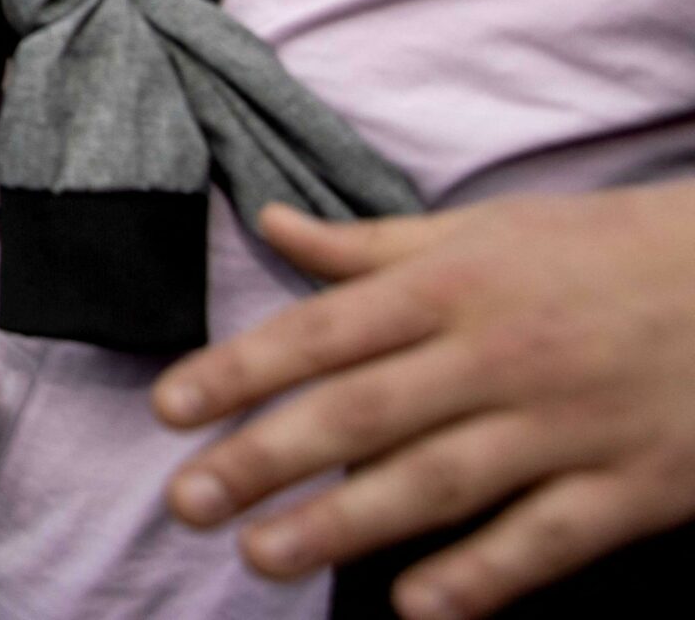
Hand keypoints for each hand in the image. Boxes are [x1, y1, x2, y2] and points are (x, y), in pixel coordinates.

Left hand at [154, 186, 694, 618]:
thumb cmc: (602, 251)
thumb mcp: (484, 232)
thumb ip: (371, 246)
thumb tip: (271, 224)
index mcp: (454, 286)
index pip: (323, 331)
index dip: (241, 370)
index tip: (169, 408)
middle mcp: (499, 353)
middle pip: (363, 412)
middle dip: (266, 458)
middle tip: (187, 500)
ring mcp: (567, 423)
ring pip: (439, 481)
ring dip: (345, 525)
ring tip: (262, 557)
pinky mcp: (636, 485)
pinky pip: (548, 538)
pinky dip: (484, 575)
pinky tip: (417, 607)